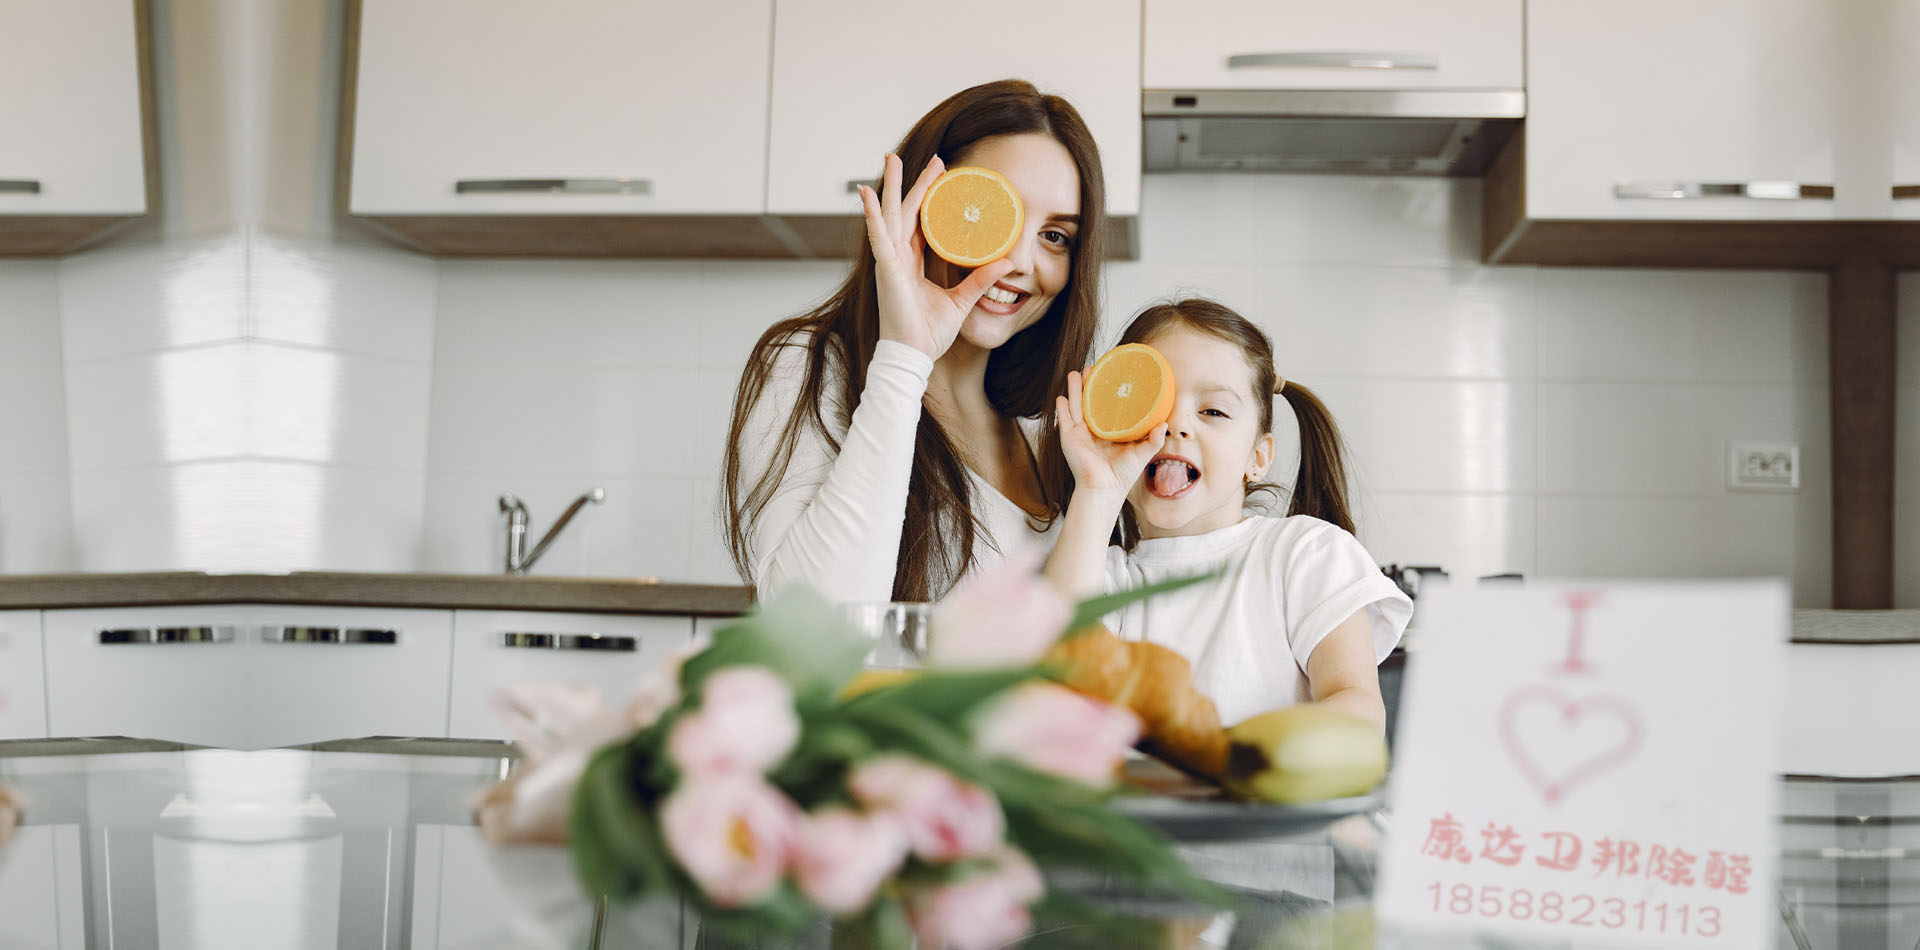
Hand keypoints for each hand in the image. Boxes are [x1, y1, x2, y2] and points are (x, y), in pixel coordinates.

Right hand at [857, 153, 1015, 359]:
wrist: (914, 356)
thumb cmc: (929, 333)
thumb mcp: (961, 300)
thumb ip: (980, 279)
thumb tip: (1008, 263)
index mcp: (912, 263)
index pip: (921, 222)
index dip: (931, 198)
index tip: (944, 176)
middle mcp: (898, 258)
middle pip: (906, 211)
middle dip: (916, 183)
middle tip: (933, 158)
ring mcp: (889, 262)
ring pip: (890, 215)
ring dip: (891, 186)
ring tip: (891, 159)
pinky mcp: (886, 270)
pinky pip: (878, 237)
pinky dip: (872, 215)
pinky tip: (868, 194)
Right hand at [1055, 369, 1167, 500]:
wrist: (1104, 489)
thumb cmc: (1123, 474)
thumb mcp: (1142, 453)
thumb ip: (1153, 439)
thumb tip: (1164, 423)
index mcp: (1110, 431)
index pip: (1108, 406)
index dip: (1108, 391)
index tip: (1112, 375)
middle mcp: (1094, 430)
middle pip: (1089, 401)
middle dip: (1089, 385)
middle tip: (1091, 368)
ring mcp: (1081, 433)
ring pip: (1076, 405)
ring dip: (1074, 390)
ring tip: (1075, 374)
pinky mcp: (1070, 438)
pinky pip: (1064, 420)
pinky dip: (1062, 409)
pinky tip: (1060, 397)